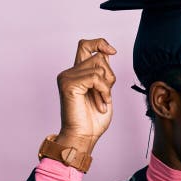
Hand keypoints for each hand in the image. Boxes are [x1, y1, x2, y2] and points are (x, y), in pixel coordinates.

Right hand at [55, 37, 117, 152]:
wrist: (83, 136)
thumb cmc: (93, 119)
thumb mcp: (104, 90)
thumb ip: (102, 73)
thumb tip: (107, 53)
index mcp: (77, 73)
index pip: (85, 45)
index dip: (100, 43)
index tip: (113, 51)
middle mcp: (69, 73)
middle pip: (98, 56)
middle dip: (109, 75)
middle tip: (105, 95)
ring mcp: (67, 77)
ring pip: (99, 67)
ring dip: (107, 87)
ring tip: (102, 101)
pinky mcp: (69, 84)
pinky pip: (96, 77)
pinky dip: (104, 91)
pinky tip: (101, 103)